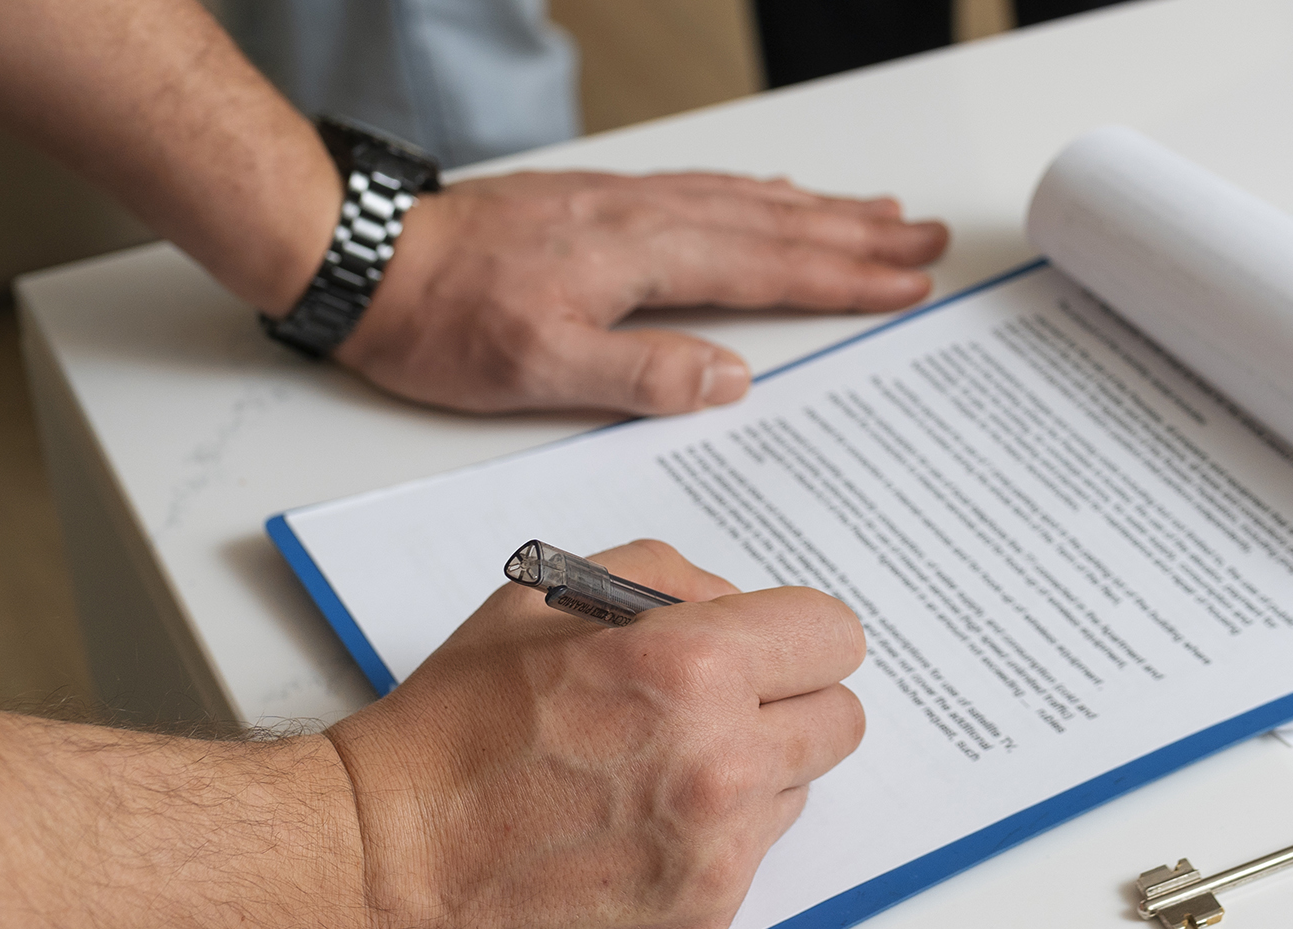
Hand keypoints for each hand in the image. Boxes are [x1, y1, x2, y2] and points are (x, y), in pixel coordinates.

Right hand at [325, 540, 866, 928]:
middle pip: (839, 719)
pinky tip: (635, 831)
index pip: (832, 635)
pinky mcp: (704, 918)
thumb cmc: (453, 730)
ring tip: (655, 775)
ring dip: (751, 775)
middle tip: (717, 709)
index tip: (766, 649)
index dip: (794, 637)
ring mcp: (717, 851)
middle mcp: (720, 761)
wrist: (382, 866)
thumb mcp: (544, 598)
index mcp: (691, 667)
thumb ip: (668, 578)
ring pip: (798, 790)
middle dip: (786, 704)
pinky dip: (712, 841)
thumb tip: (738, 605)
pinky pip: (754, 858)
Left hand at [336, 171, 948, 414]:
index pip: (768, 265)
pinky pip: (707, 188)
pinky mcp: (599, 202)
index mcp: (641, 255)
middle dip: (856, 234)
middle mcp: (643, 216)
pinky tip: (774, 197)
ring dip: (818, 208)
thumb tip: (733, 375)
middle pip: (773, 220)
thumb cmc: (444, 322)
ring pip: (744, 197)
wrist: (367, 258)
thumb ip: (642, 372)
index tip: (908, 279)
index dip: (844, 276)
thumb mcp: (539, 370)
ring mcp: (623, 202)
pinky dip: (758, 193)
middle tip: (925, 237)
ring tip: (879, 213)